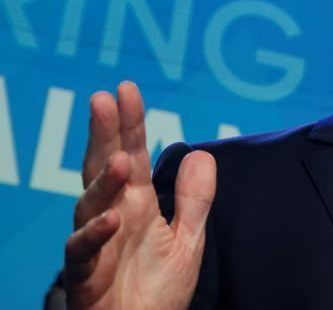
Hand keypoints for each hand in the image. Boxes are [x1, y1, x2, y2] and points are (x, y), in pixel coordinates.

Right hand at [64, 81, 216, 308]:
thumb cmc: (157, 290)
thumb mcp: (186, 240)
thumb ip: (194, 199)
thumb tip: (204, 154)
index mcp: (135, 203)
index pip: (131, 154)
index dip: (130, 123)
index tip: (126, 88)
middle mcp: (112, 215)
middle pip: (103, 167)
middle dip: (103, 133)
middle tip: (103, 100)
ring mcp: (96, 243)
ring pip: (89, 204)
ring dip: (103, 182)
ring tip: (120, 162)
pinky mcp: (85, 275)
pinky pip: (82, 251)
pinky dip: (94, 234)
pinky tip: (111, 218)